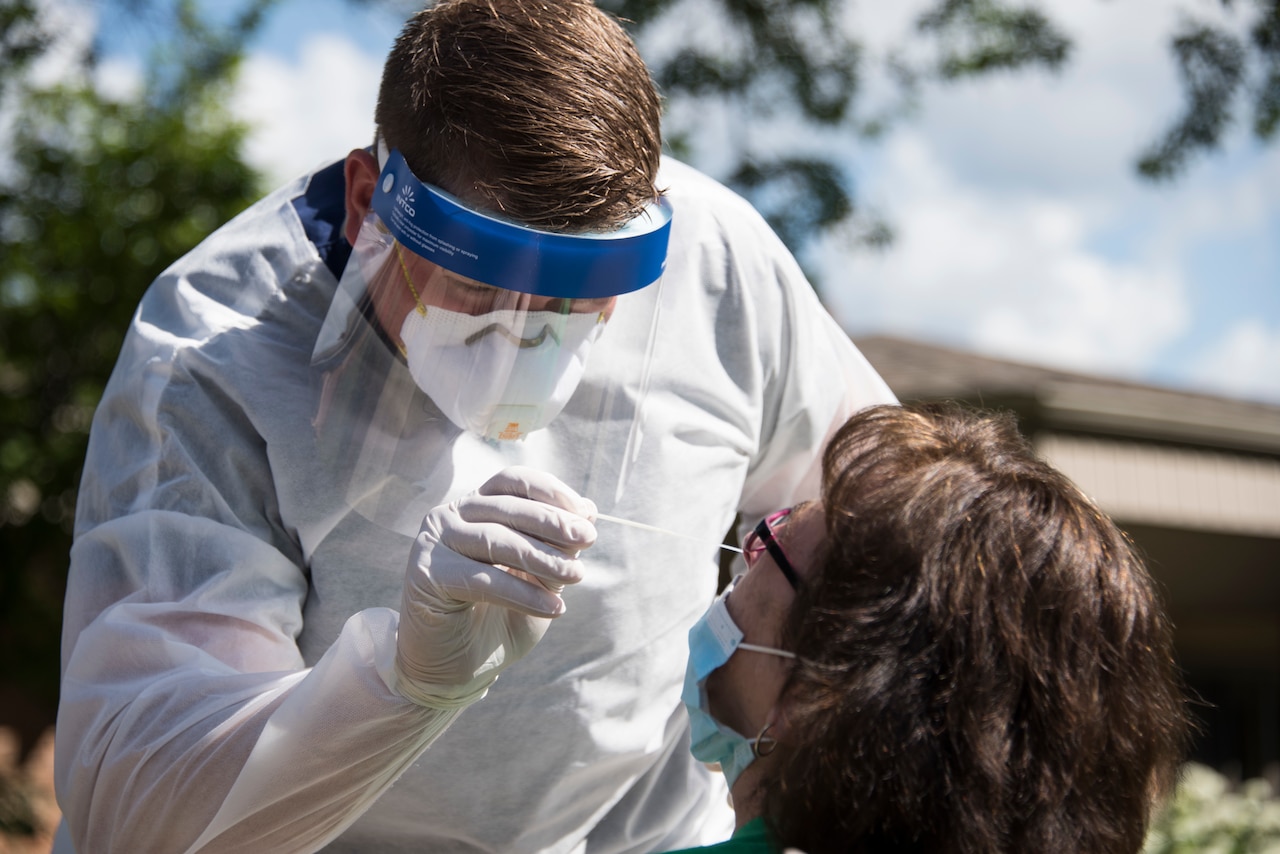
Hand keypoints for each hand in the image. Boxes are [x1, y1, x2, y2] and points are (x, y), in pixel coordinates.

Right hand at [394, 466, 596, 707]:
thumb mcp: (539, 578)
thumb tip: (589, 507)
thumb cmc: (498, 619)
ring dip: (543, 557)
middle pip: (507, 508)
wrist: (454, 670)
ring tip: (576, 576)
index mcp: (475, 507)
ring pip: (496, 540)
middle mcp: (449, 516)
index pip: (512, 482)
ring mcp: (433, 543)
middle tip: (588, 538)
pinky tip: (554, 608)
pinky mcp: (425, 575)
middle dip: (552, 523)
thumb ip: (557, 545)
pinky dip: (523, 593)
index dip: (550, 492)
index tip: (585, 514)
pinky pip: (483, 579)